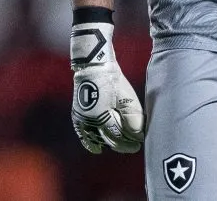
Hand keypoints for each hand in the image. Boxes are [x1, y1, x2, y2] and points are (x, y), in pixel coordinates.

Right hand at [70, 21, 143, 153]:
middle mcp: (90, 121)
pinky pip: (83, 134)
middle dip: (122, 144)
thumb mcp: (128, 98)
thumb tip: (138, 135)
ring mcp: (82, 119)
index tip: (139, 144)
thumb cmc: (114, 81)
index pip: (117, 136)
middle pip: (108, 138)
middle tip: (134, 147)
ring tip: (120, 147)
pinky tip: (97, 149)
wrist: (94, 67)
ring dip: (108, 143)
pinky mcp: (78, 115)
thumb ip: (133, 118)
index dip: (128, 142)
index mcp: (102, 117)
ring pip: (96, 138)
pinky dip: (90, 142)